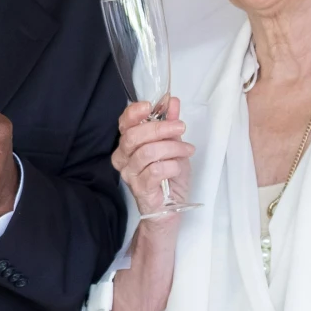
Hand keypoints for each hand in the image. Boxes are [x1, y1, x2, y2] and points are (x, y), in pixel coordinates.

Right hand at [111, 96, 190, 216]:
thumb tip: (173, 102)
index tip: (150, 106)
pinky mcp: (140, 189)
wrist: (170, 208)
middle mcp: (123, 158)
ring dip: (172, 148)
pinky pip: (154, 171)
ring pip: (147, 152)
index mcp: (128, 144)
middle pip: (134, 136)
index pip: (124, 123)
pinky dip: (170, 165)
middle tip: (181, 128)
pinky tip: (177, 167)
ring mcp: (129, 174)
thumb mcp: (174, 145)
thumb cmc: (169, 177)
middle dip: (160, 128)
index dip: (134, 113)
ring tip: (187, 151)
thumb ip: (170, 123)